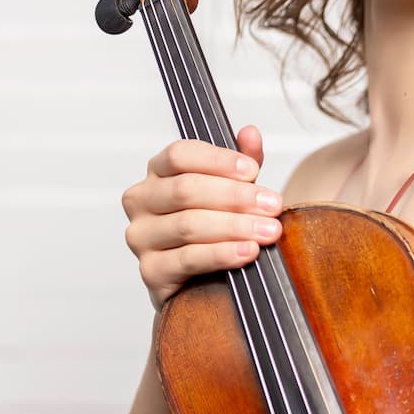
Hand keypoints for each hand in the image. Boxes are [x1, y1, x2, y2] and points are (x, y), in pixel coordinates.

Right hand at [121, 124, 282, 310]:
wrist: (202, 280)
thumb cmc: (213, 227)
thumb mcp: (232, 189)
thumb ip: (242, 162)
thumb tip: (250, 133)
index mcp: (158, 172)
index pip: (179, 155)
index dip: (218, 160)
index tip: (252, 171)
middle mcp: (142, 200)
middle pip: (186, 190)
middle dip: (235, 197)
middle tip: (272, 206)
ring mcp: (141, 236)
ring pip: (188, 225)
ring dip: (235, 227)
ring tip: (268, 231)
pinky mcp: (151, 271)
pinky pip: (188, 259)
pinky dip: (222, 254)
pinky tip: (247, 251)